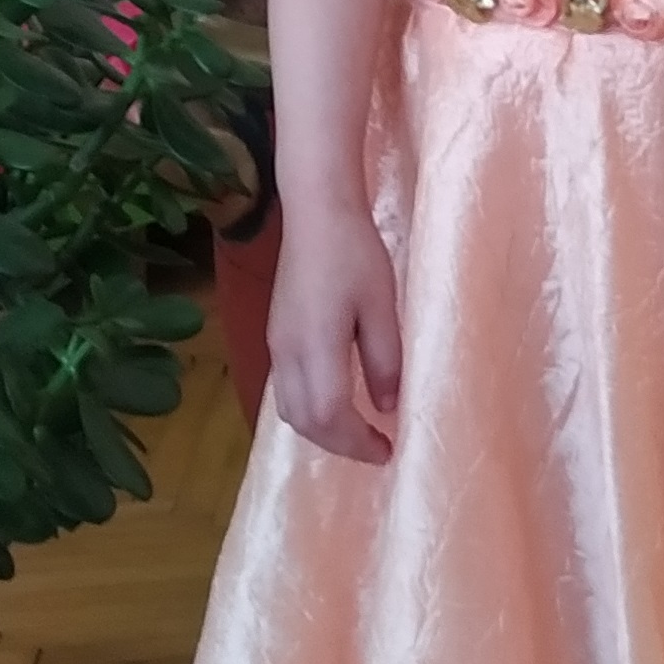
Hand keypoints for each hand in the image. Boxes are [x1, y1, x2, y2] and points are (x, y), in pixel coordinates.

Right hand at [267, 206, 402, 461]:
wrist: (315, 213)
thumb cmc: (355, 254)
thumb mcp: (381, 307)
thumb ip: (384, 360)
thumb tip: (388, 407)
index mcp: (316, 347)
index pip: (330, 417)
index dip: (358, 443)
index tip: (388, 450)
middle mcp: (287, 354)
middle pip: (305, 422)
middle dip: (340, 444)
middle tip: (376, 448)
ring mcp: (276, 345)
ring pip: (289, 410)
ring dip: (321, 431)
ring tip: (357, 431)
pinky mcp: (275, 335)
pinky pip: (285, 390)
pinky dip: (309, 411)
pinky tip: (334, 404)